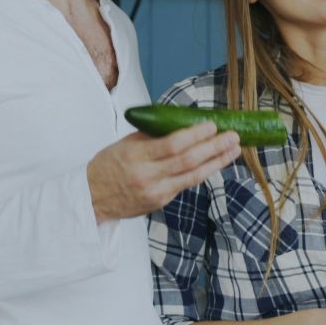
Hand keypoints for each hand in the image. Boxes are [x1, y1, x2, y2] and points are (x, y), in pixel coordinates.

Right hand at [86, 123, 239, 221]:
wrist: (91, 198)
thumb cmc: (108, 165)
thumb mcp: (125, 144)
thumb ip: (152, 135)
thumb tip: (182, 122)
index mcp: (135, 156)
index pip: (171, 145)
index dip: (194, 135)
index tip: (211, 125)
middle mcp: (147, 176)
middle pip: (187, 161)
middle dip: (214, 148)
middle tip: (233, 135)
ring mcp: (155, 192)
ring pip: (192, 176)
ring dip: (217, 162)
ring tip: (234, 149)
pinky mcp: (160, 202)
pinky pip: (185, 185)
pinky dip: (203, 172)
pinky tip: (217, 163)